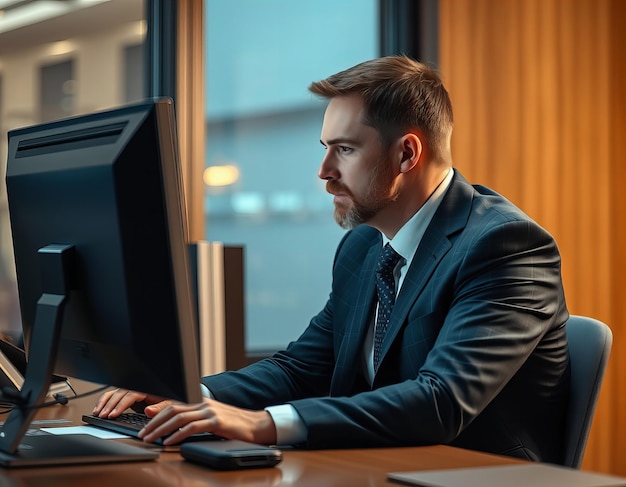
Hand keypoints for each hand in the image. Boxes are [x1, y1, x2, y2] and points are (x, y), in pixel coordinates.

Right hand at [92, 388, 162, 417]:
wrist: (169, 402)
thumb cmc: (169, 402)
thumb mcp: (168, 405)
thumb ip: (159, 408)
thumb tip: (149, 411)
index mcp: (145, 389)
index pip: (130, 395)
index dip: (120, 405)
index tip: (112, 414)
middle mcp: (137, 389)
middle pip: (119, 394)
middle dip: (109, 405)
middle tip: (102, 415)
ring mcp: (131, 392)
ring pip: (114, 393)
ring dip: (104, 402)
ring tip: (96, 412)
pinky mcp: (127, 397)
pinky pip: (113, 396)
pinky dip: (105, 401)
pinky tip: (98, 409)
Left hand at [138, 398, 277, 445]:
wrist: (257, 425)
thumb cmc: (235, 425)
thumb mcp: (213, 419)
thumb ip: (196, 419)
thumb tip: (176, 429)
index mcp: (201, 401)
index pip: (174, 403)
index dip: (157, 410)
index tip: (144, 420)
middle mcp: (204, 403)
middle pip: (172, 409)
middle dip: (154, 422)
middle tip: (142, 433)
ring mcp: (210, 411)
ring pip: (179, 417)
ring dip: (161, 429)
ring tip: (150, 439)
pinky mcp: (216, 421)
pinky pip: (192, 427)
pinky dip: (177, 435)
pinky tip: (169, 442)